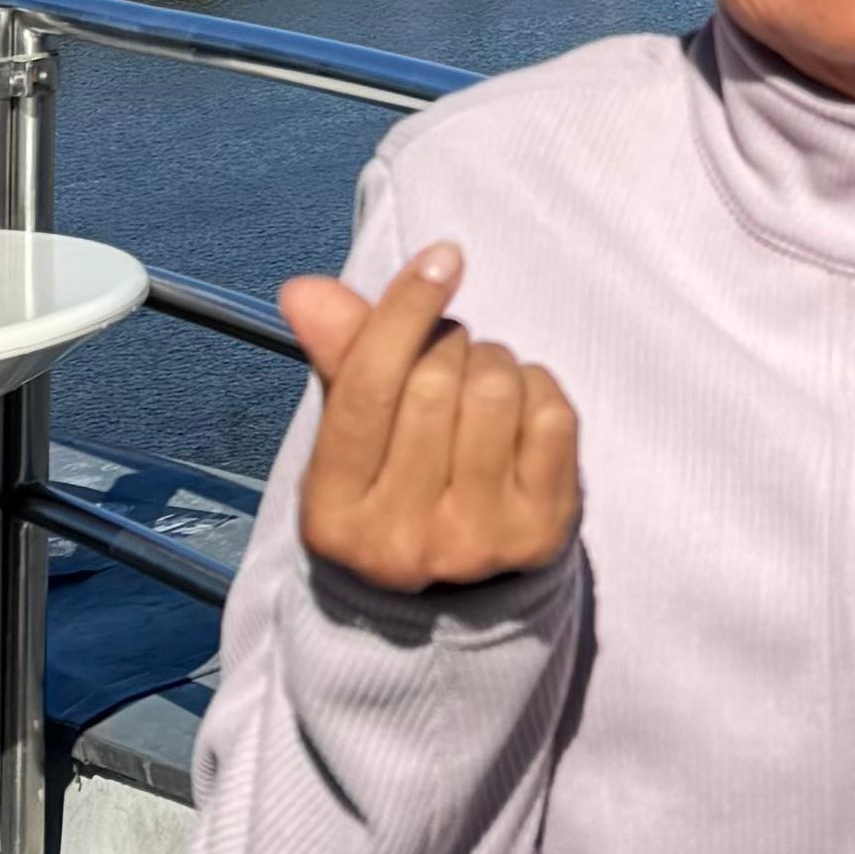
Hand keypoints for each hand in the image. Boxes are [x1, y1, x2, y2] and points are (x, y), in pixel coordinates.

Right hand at [279, 243, 582, 592]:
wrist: (465, 595)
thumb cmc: (403, 487)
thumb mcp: (359, 438)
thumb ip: (341, 358)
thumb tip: (303, 290)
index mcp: (333, 514)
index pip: (368, 386)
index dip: (406, 308)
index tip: (441, 258)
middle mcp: (398, 539)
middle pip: (437, 380)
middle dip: (453, 344)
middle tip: (454, 357)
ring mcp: (472, 541)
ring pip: (497, 389)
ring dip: (497, 363)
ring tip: (484, 386)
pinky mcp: (538, 533)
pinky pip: (551, 414)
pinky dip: (540, 391)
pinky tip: (521, 416)